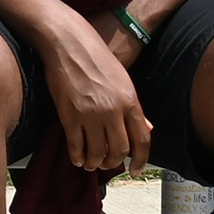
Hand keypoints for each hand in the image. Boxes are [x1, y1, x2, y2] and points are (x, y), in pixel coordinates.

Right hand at [40, 14, 151, 174]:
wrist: (68, 43)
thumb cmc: (96, 57)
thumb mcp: (123, 80)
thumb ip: (133, 106)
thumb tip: (145, 128)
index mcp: (129, 101)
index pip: (142, 140)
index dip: (141, 160)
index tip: (136, 171)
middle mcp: (113, 110)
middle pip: (119, 149)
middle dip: (113, 162)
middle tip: (107, 164)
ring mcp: (90, 113)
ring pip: (97, 151)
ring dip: (94, 163)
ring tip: (90, 164)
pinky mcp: (69, 114)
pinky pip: (75, 144)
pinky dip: (76, 156)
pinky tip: (76, 158)